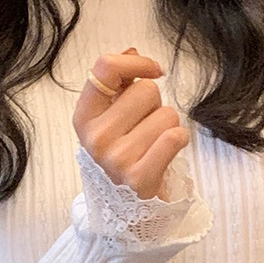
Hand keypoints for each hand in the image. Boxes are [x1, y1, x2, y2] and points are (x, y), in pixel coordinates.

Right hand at [72, 48, 189, 201]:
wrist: (127, 210)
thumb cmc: (123, 156)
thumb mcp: (111, 120)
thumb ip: (119, 85)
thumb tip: (132, 52)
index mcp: (84, 119)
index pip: (106, 69)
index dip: (136, 63)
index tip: (153, 71)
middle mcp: (96, 138)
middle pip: (146, 90)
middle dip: (154, 106)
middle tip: (145, 129)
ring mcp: (116, 160)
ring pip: (167, 114)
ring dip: (168, 126)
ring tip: (154, 146)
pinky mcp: (140, 178)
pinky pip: (175, 137)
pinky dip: (179, 141)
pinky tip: (166, 153)